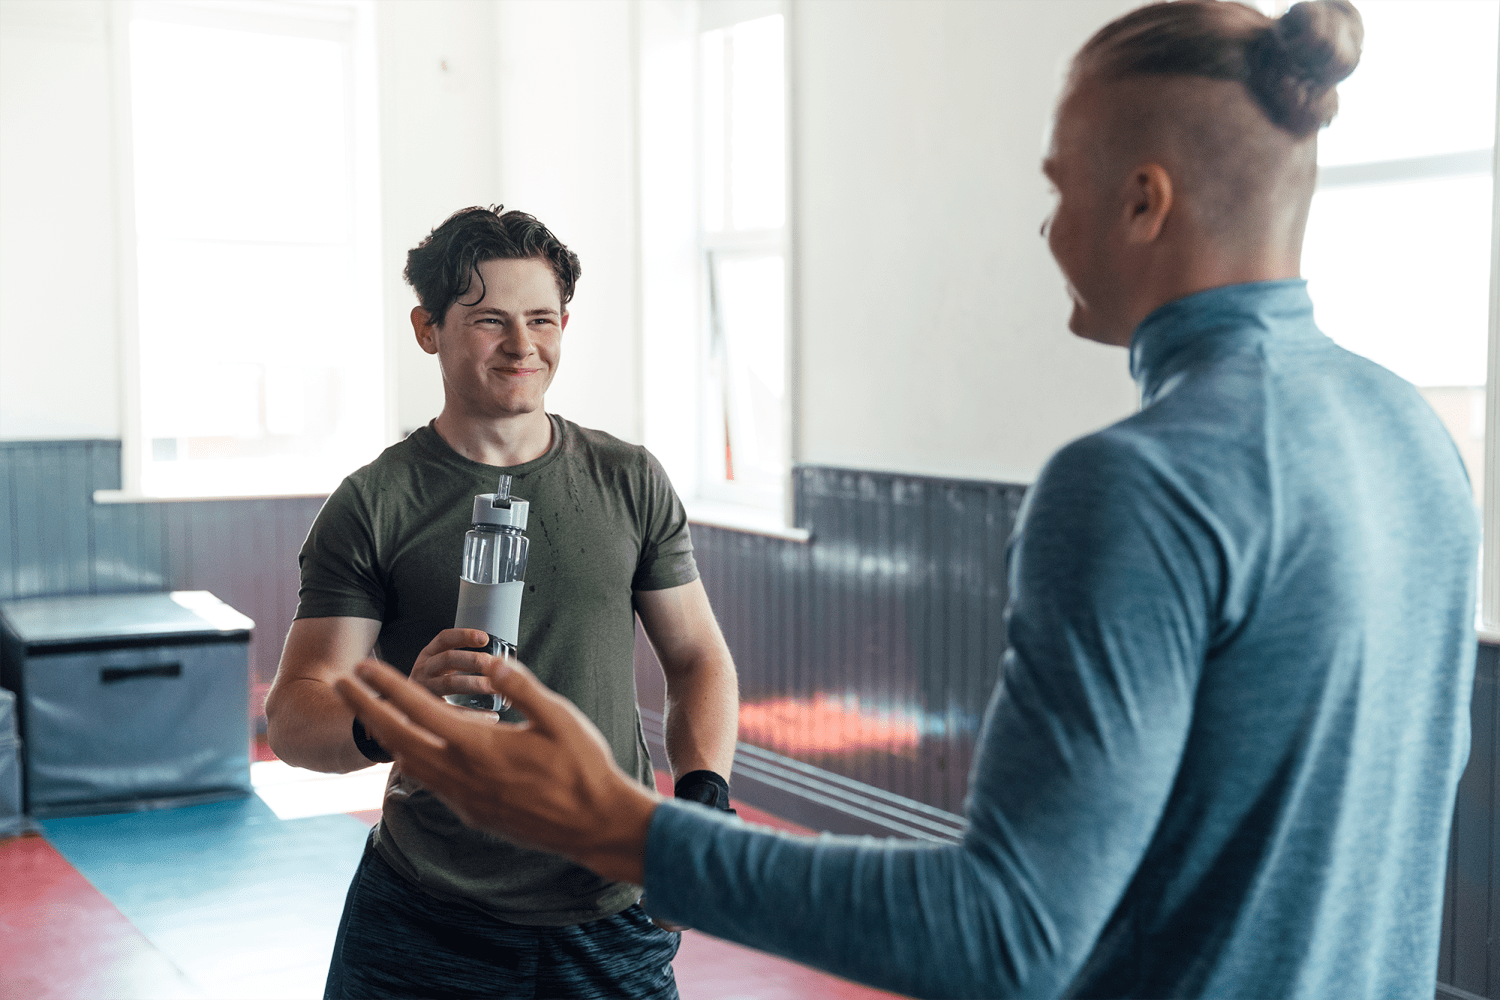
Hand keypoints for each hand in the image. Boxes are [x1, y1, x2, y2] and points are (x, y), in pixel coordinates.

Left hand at [334, 655, 658, 883]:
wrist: (594, 825)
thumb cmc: (583, 767)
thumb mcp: (558, 717)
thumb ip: (520, 688)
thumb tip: (491, 661)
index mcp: (479, 746)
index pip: (419, 709)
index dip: (387, 685)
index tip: (364, 666)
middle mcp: (462, 775)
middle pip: (398, 737)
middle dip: (366, 708)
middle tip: (342, 684)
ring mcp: (465, 798)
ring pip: (410, 763)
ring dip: (385, 736)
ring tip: (369, 714)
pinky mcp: (474, 814)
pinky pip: (430, 783)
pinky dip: (411, 760)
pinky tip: (412, 751)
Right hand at [409, 628, 503, 707]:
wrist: (402, 711)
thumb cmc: (433, 686)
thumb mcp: (440, 667)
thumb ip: (462, 661)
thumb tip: (502, 663)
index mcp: (429, 655)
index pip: (445, 639)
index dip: (464, 636)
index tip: (484, 638)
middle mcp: (423, 669)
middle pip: (448, 659)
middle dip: (474, 660)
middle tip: (496, 665)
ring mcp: (422, 689)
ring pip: (449, 683)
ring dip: (475, 683)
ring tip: (496, 689)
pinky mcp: (426, 710)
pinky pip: (451, 710)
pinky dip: (473, 714)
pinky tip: (491, 716)